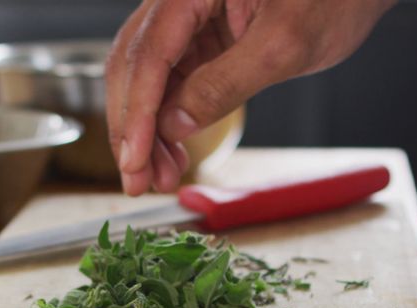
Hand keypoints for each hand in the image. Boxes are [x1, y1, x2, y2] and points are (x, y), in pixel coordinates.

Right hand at [106, 0, 396, 195]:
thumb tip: (174, 126)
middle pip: (134, 67)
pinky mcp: (201, 39)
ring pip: (146, 79)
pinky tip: (172, 152)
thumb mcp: (284, 45)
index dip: (136, 113)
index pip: (148, 54)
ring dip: (147, 131)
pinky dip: (167, 120)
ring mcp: (188, 19)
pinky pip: (170, 82)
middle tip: (139, 180)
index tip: (134, 160)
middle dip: (132, 129)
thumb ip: (224, 83)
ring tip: (160, 176)